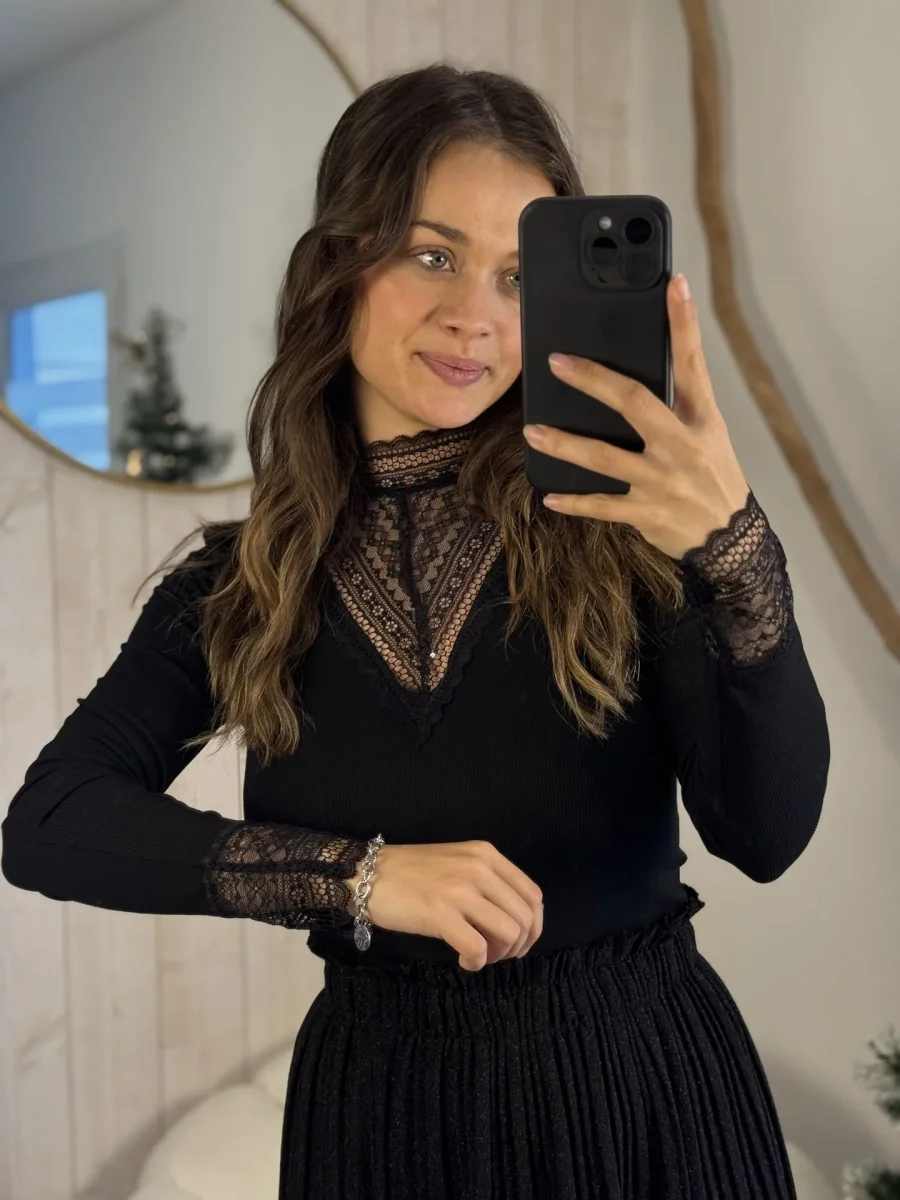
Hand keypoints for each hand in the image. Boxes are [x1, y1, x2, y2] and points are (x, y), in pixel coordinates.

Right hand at [349, 841, 543, 970]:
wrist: (367, 875)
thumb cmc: (411, 873)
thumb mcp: (458, 863)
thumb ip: (487, 882)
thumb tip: (513, 918)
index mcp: (487, 855)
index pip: (533, 895)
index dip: (533, 927)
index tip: (518, 943)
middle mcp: (479, 868)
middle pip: (525, 917)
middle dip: (517, 946)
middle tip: (496, 955)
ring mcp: (461, 890)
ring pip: (509, 933)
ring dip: (498, 955)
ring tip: (479, 957)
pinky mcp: (440, 913)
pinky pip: (478, 948)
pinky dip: (476, 962)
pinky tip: (462, 961)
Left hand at [522, 274, 750, 560]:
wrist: (730, 539)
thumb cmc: (715, 478)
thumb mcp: (708, 435)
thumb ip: (677, 406)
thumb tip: (633, 377)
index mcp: (700, 420)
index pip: (692, 363)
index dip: (684, 323)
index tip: (674, 285)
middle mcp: (681, 446)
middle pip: (634, 402)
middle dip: (594, 380)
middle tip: (557, 362)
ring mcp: (661, 481)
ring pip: (603, 457)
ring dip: (564, 444)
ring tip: (533, 431)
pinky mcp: (646, 512)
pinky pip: (602, 506)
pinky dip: (574, 502)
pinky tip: (549, 495)